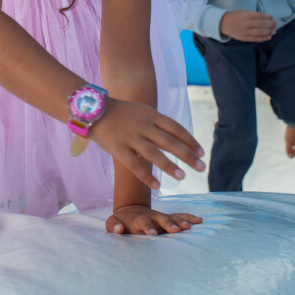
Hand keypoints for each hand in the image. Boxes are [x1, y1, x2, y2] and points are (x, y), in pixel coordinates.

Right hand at [91, 98, 205, 191]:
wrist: (93, 109)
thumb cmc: (121, 113)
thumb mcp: (141, 110)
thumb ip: (157, 123)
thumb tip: (177, 138)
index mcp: (150, 114)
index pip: (176, 128)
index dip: (190, 140)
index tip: (202, 152)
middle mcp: (142, 125)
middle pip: (169, 141)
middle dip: (187, 155)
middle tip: (201, 167)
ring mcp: (130, 137)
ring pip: (153, 153)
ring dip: (169, 166)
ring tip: (183, 177)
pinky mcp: (118, 148)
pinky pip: (134, 165)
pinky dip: (146, 175)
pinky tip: (157, 185)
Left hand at [106, 205, 201, 235]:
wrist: (130, 210)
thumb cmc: (121, 220)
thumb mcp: (113, 222)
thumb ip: (113, 225)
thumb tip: (119, 229)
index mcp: (138, 219)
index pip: (143, 222)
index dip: (148, 227)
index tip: (152, 234)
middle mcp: (152, 217)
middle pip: (161, 218)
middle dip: (168, 224)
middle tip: (176, 230)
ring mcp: (161, 217)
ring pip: (172, 217)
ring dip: (180, 221)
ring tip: (190, 227)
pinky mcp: (168, 219)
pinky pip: (179, 216)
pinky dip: (188, 217)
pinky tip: (199, 220)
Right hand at [219, 10, 275, 41]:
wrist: (223, 23)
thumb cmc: (235, 16)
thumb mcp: (243, 12)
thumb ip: (253, 15)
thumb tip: (267, 18)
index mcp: (245, 15)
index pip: (259, 16)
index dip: (267, 17)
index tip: (272, 17)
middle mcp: (245, 23)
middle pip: (261, 24)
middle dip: (270, 24)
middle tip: (276, 24)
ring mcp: (244, 31)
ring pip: (259, 32)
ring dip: (268, 31)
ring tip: (274, 30)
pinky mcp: (244, 38)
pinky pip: (255, 39)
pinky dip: (263, 38)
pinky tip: (269, 37)